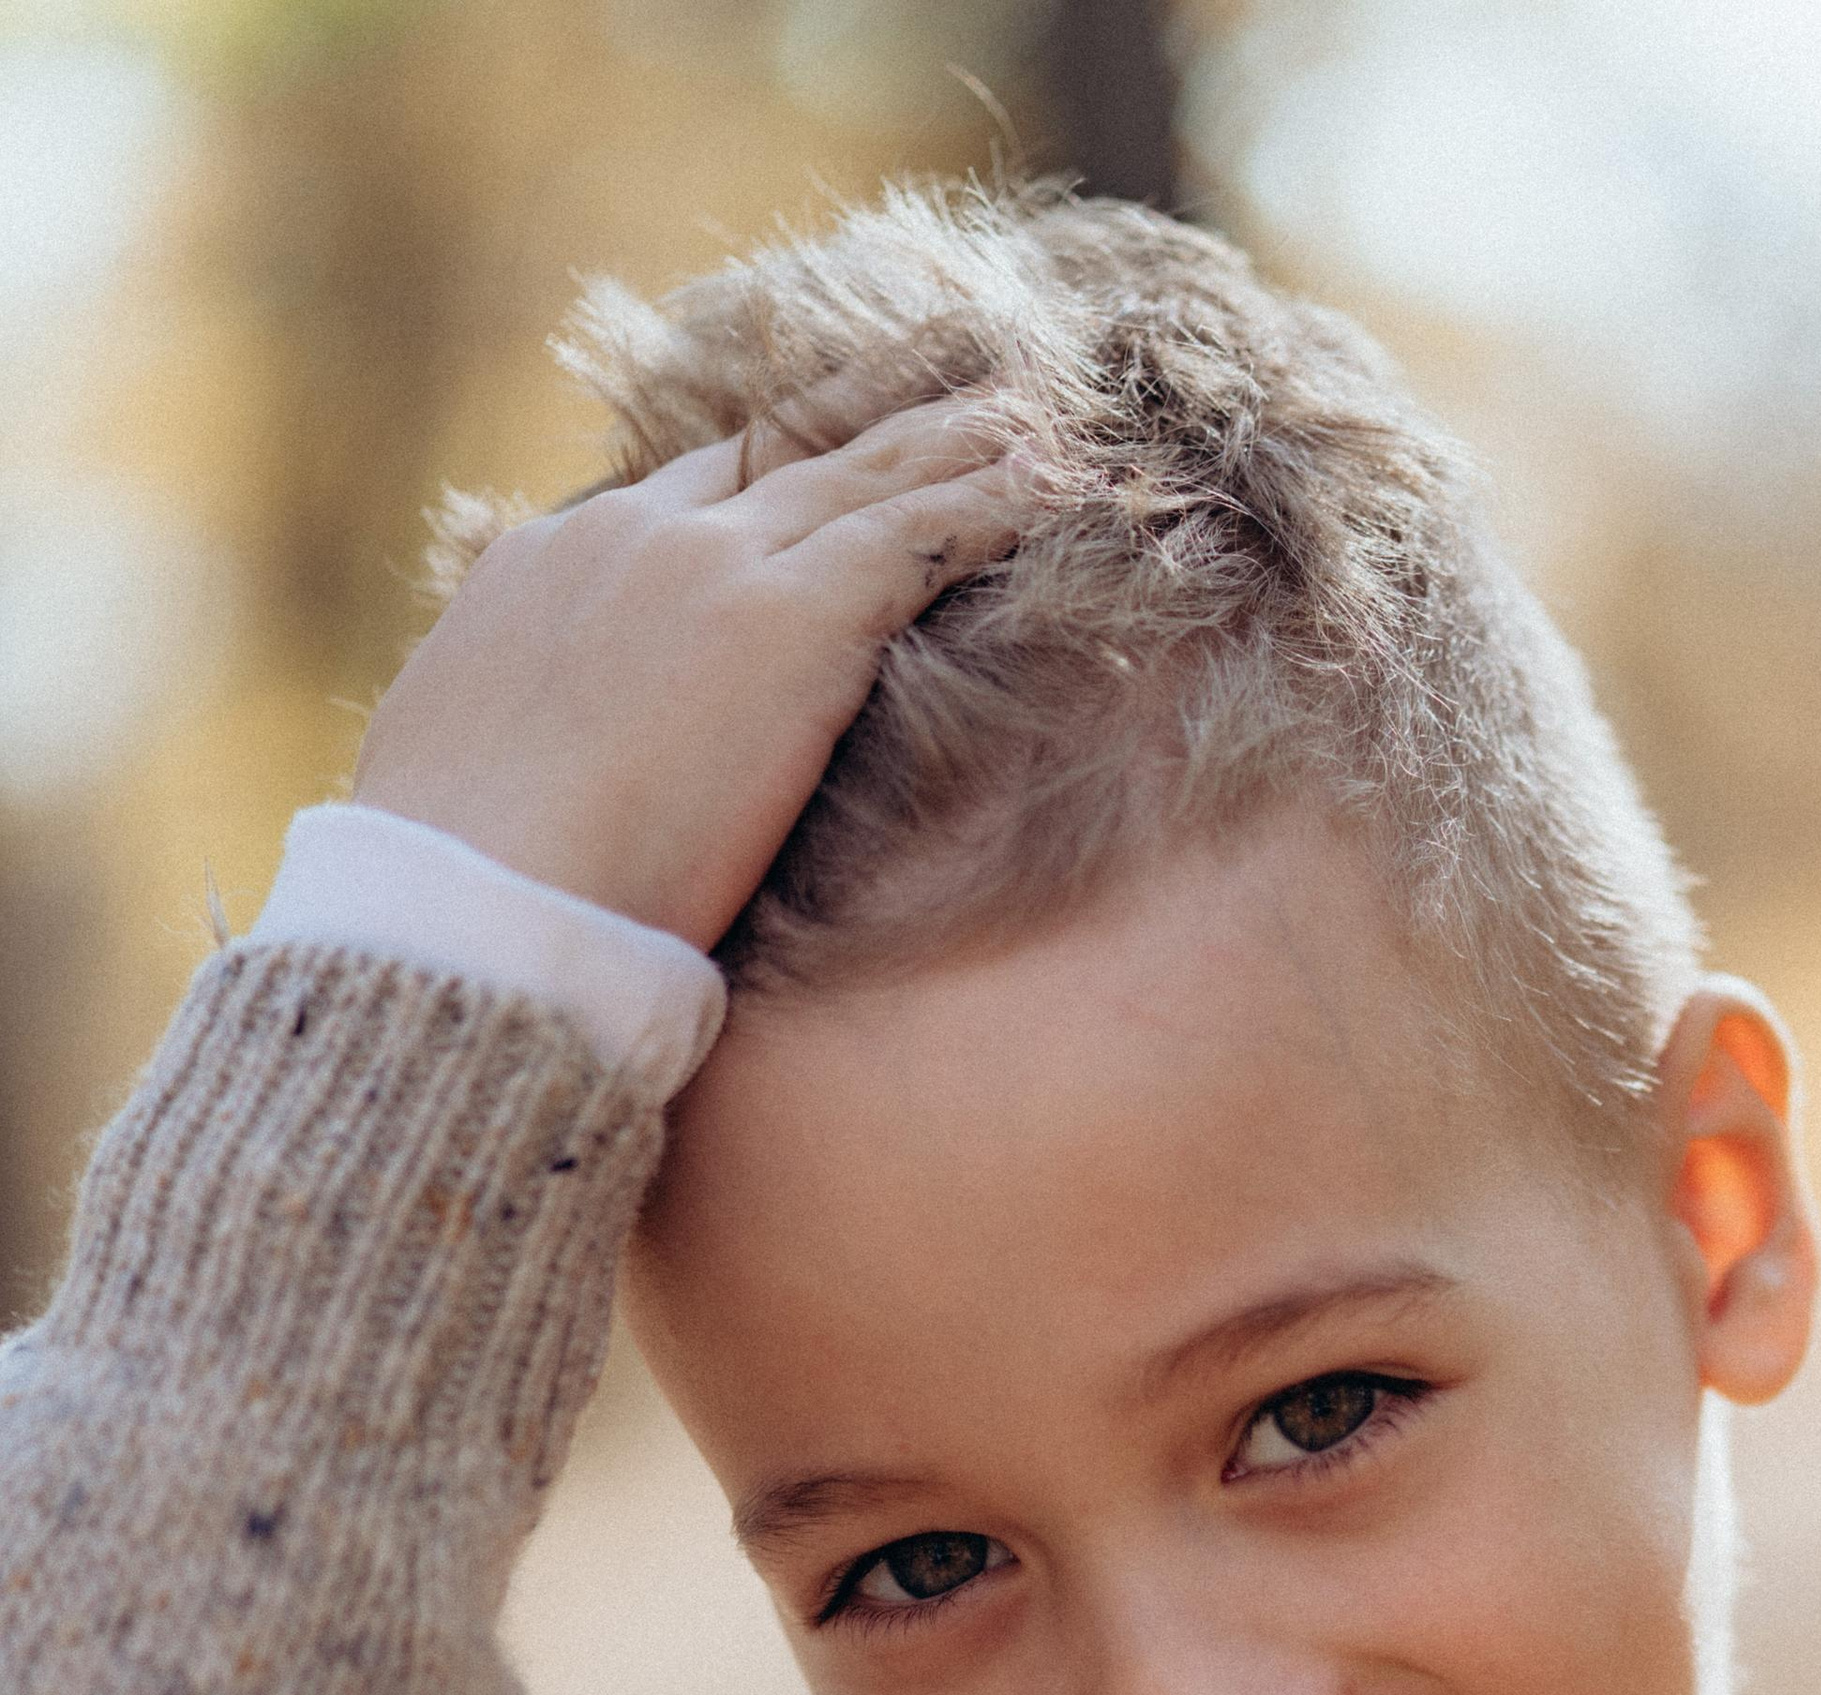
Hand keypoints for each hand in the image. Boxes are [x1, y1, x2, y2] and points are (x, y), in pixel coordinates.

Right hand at [353, 397, 1033, 948]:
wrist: (473, 910)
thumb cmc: (462, 895)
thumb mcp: (463, 783)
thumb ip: (517, 742)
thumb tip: (522, 770)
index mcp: (543, 574)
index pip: (670, 494)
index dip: (758, 461)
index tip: (813, 437)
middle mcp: (633, 540)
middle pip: (777, 449)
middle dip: (872, 405)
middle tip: (952, 359)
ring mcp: (714, 570)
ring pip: (864, 472)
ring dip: (960, 435)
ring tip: (1040, 405)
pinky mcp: (792, 623)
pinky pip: (919, 534)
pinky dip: (994, 500)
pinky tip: (1059, 478)